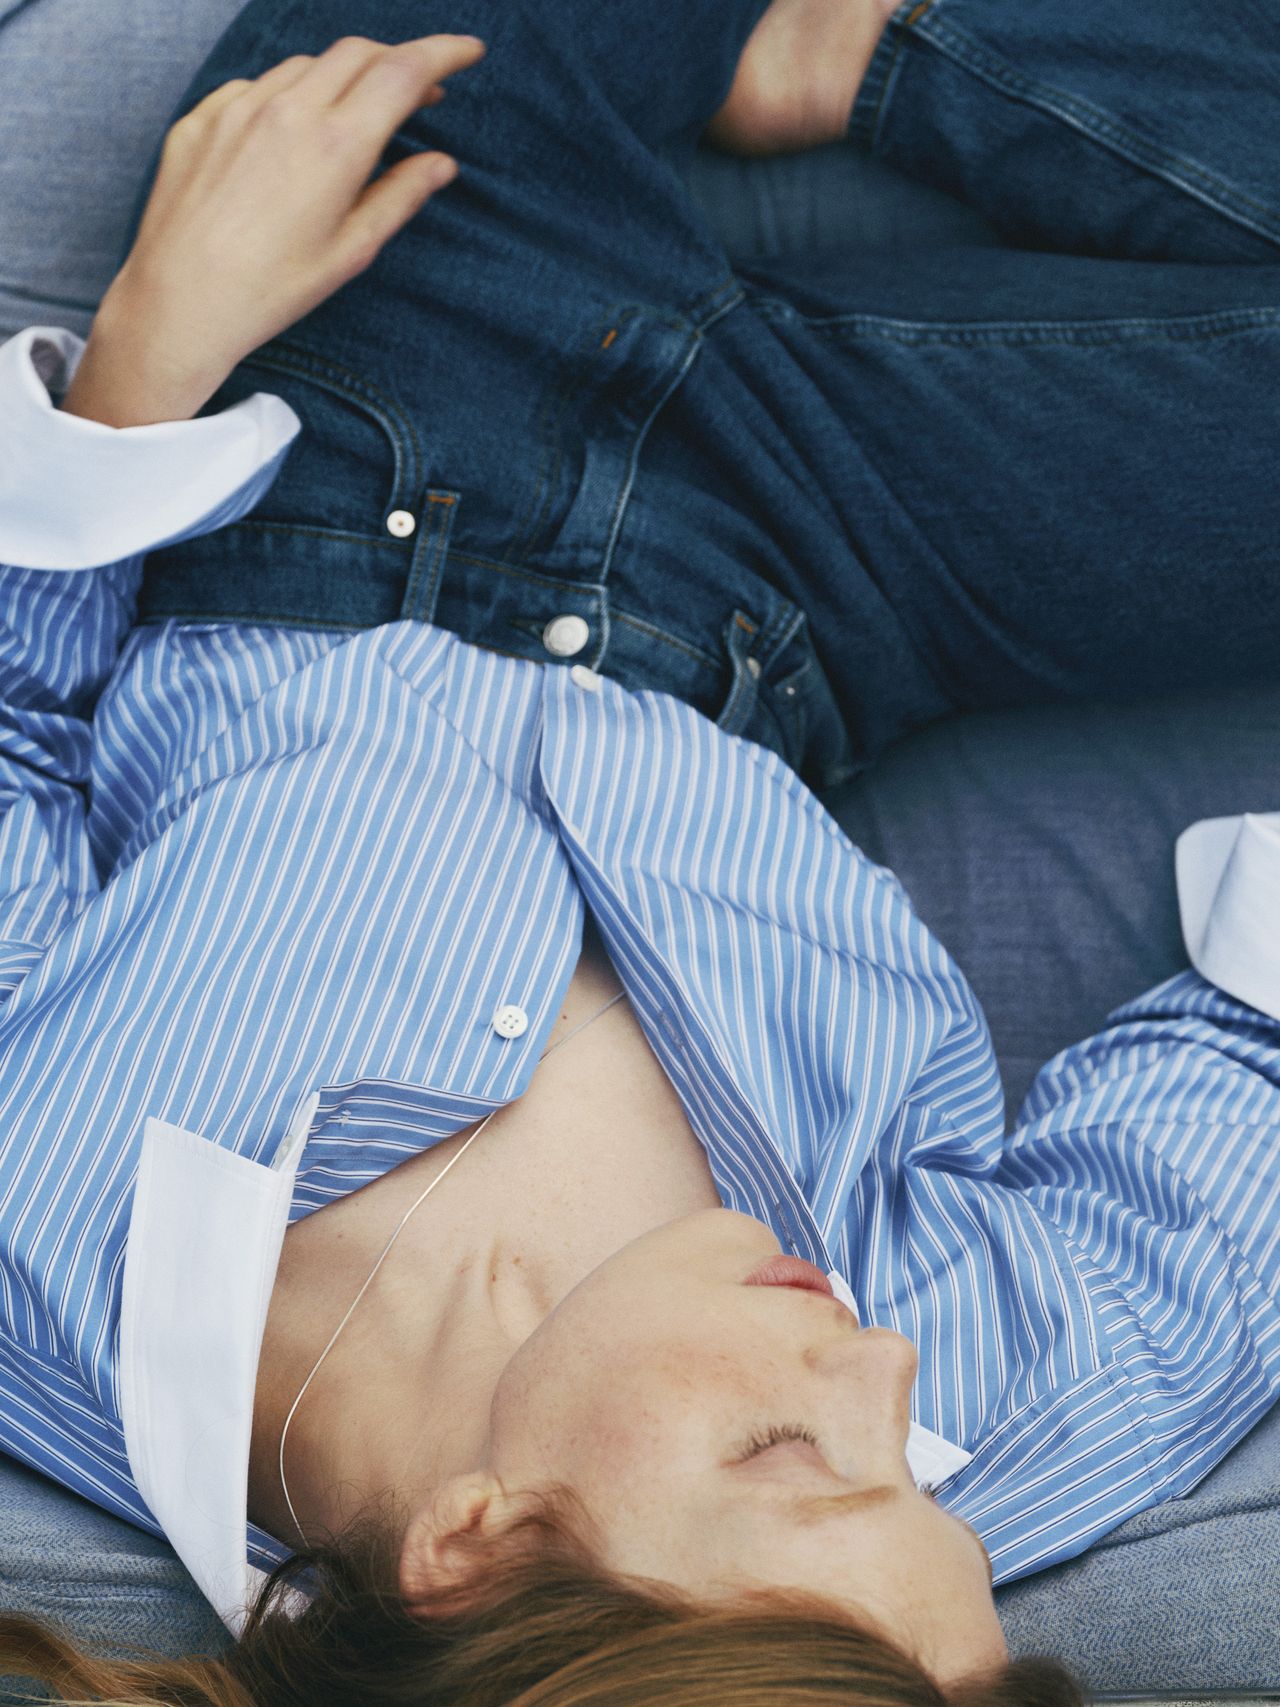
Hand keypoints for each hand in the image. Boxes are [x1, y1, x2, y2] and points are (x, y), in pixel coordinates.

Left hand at [63, 34, 484, 427]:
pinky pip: (254, 88)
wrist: (181, 302)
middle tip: (417, 92)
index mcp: (336, 145)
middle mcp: (288, 111)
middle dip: (396, 61)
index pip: (404, 71)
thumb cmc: (273, 289)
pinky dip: (286, 97)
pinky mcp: (201, 118)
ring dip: (340, 78)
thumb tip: (441, 163)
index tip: (468, 52)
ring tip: (351, 116)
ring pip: (306, 65)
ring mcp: (238, 108)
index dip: (443, 52)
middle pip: (358, 53)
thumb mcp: (351, 251)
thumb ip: (400, 196)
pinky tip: (289, 135)